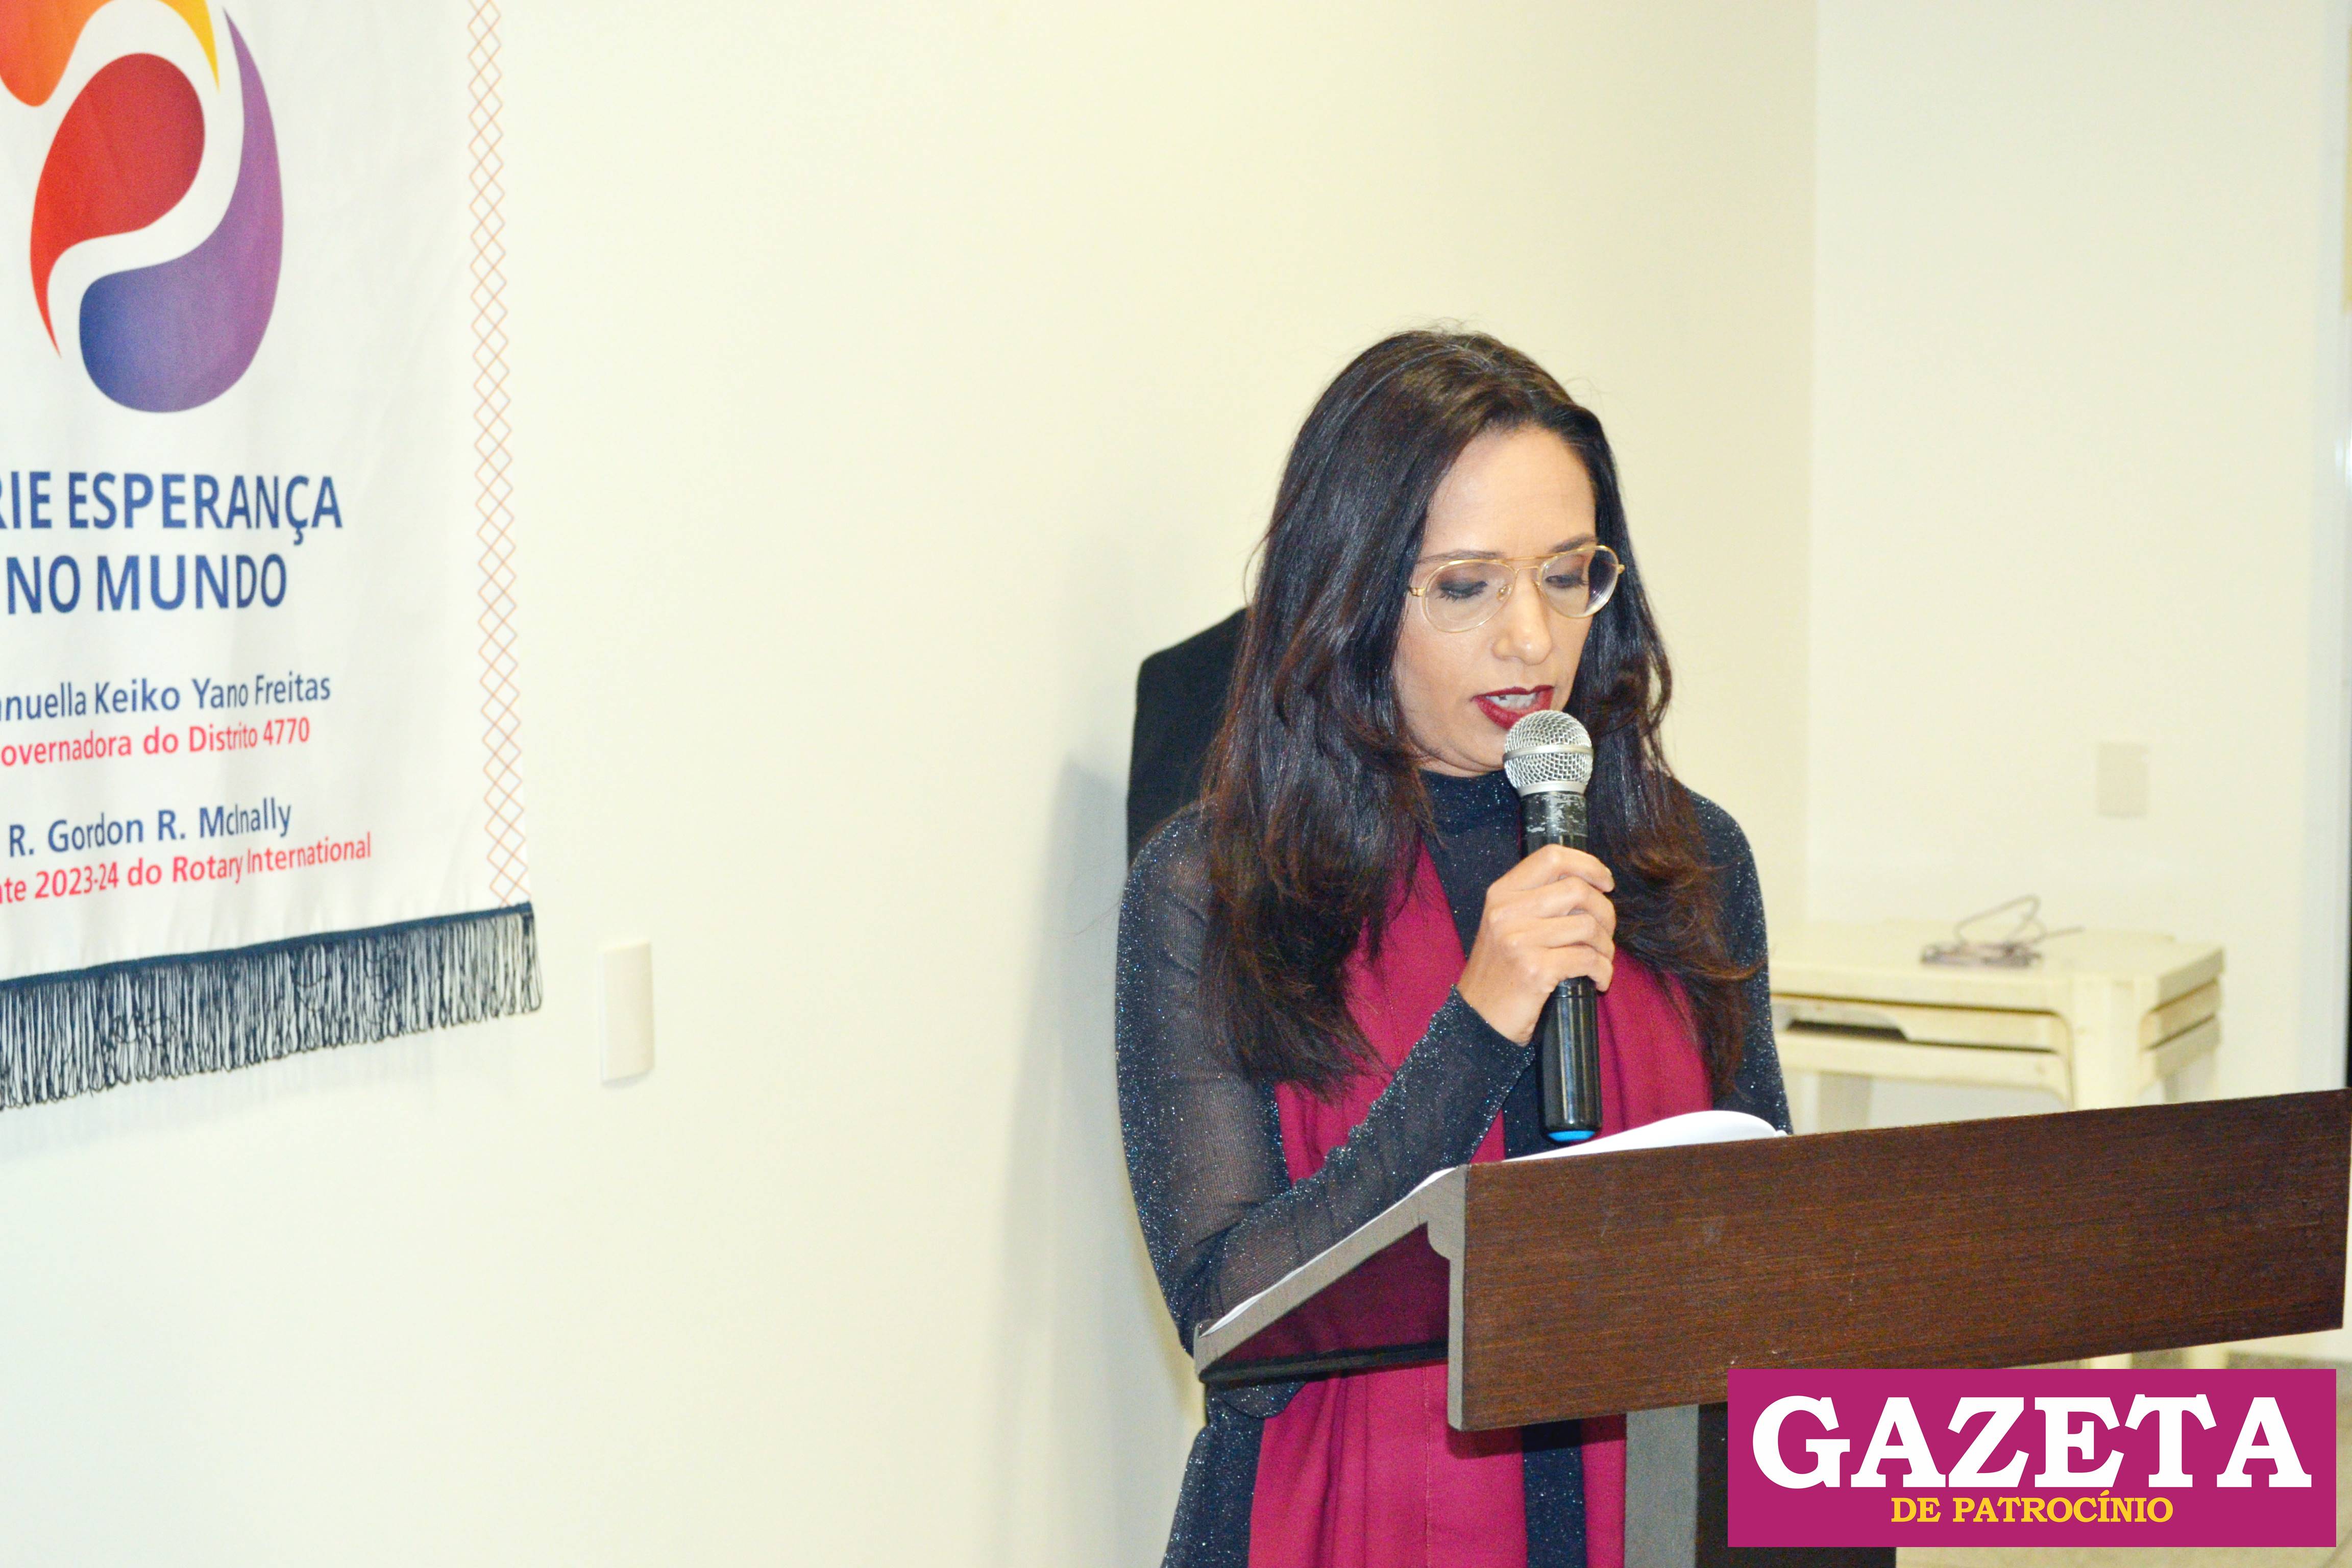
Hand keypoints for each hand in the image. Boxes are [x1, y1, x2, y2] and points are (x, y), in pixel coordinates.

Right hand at [1455, 844, 1615, 1043]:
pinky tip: (1598, 980)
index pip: (1552, 857)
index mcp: (1501, 893)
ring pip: (1587, 925)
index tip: (1605, 883)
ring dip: (1605, 946)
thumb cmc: (1501, 971)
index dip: (1588, 865)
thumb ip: (1538, 900)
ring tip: (1600, 959)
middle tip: (1605, 932)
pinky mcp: (1535, 970)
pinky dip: (1603, 971)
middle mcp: (1506, 911)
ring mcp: (1519, 940)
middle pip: (1577, 889)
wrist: (1478, 1018)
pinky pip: (1587, 960)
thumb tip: (1590, 886)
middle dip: (1604, 912)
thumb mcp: (1507, 924)